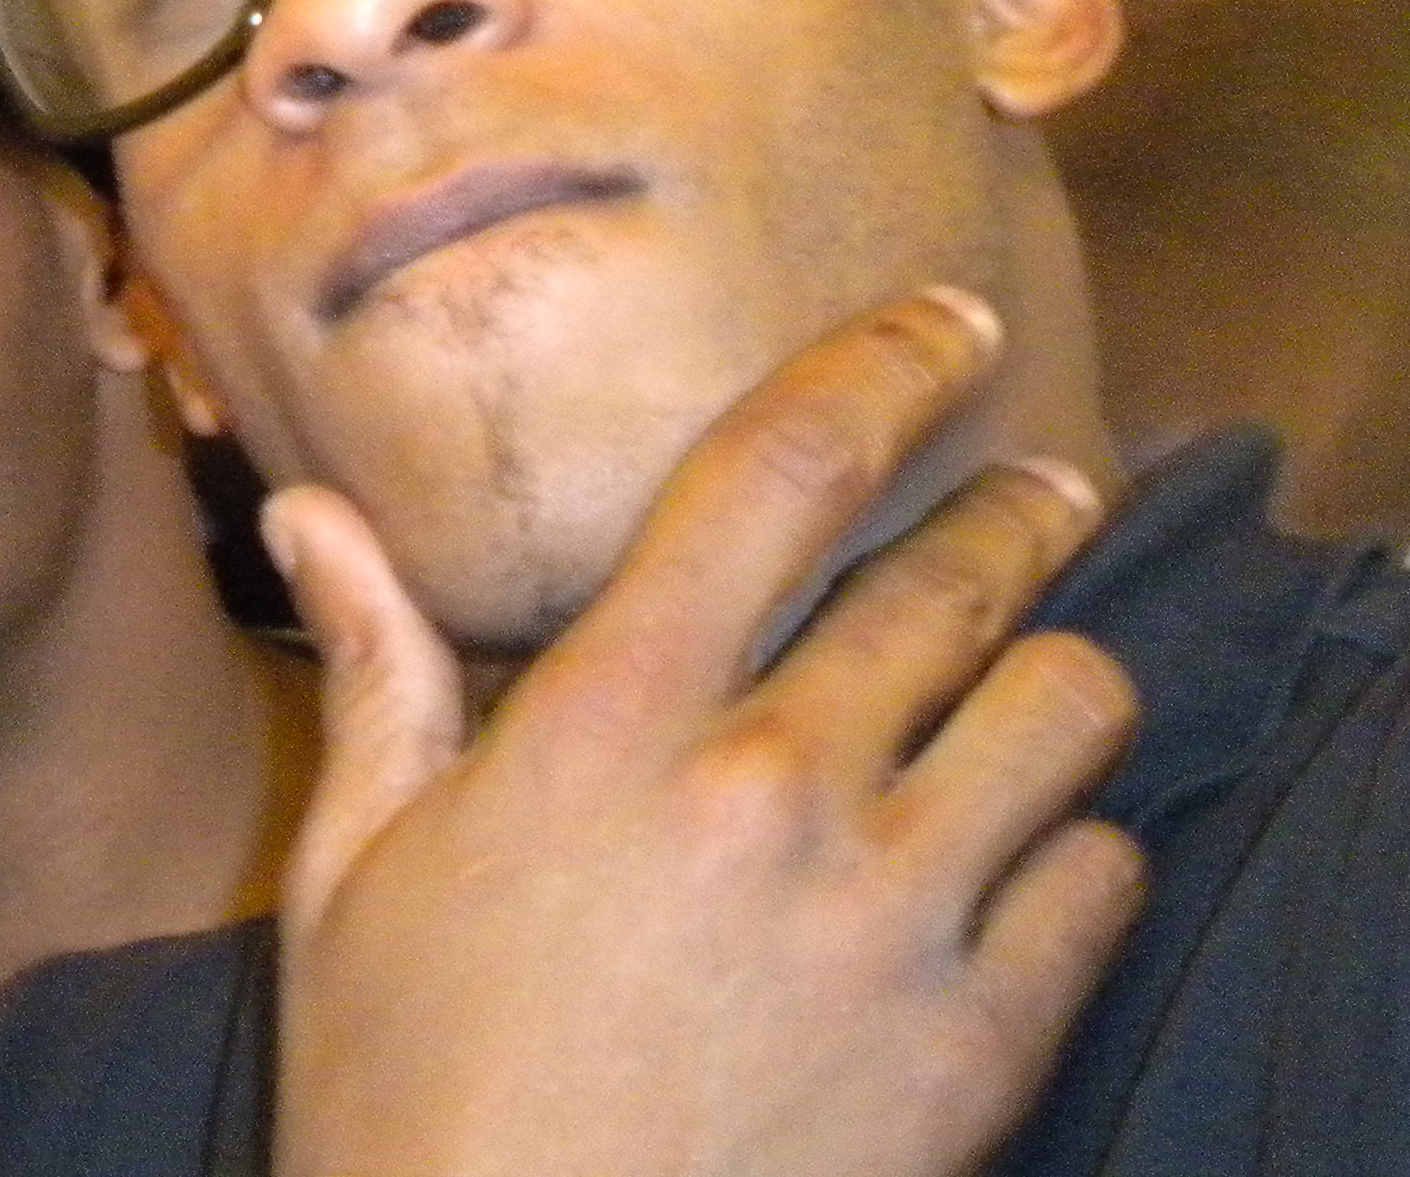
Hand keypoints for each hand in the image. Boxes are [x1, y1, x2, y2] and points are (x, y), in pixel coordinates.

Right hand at [264, 286, 1145, 1176]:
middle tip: (1047, 488)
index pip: (777, 474)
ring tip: (1039, 683)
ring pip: (1066, 714)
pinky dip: (1082, 853)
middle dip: (1018, 510)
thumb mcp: (355, 869)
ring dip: (1058, 679)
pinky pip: (1100, 882)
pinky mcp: (979, 1046)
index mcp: (604, 723)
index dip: (880, 368)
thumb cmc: (409, 1090)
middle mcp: (766, 787)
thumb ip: (372, 672)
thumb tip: (309, 512)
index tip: (949, 319)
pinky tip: (1033, 859)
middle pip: (953, 580)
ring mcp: (888, 918)